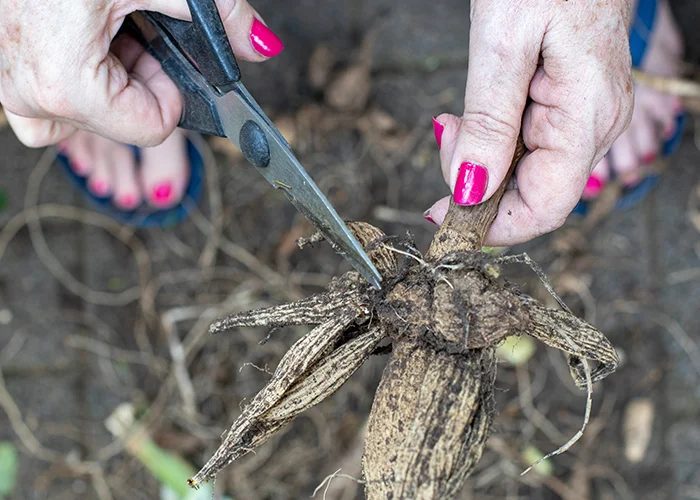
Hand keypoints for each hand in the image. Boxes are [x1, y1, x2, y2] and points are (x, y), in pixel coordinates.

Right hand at [0, 0, 281, 147]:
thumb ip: (219, 14)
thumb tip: (262, 46)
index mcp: (66, 84)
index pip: (152, 128)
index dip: (168, 91)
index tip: (158, 53)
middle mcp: (29, 97)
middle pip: (120, 123)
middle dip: (135, 80)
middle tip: (123, 29)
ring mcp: (7, 87)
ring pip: (82, 117)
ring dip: (103, 80)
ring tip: (99, 28)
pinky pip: (45, 101)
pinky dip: (71, 76)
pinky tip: (76, 34)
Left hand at [427, 0, 633, 245]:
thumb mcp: (502, 44)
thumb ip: (488, 124)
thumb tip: (469, 192)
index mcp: (586, 117)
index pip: (545, 208)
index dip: (491, 226)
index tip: (440, 216)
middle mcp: (595, 125)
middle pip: (531, 194)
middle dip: (477, 182)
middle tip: (446, 133)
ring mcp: (587, 116)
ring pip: (526, 172)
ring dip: (481, 159)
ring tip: (456, 118)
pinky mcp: (571, 104)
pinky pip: (528, 145)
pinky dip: (492, 140)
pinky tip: (474, 113)